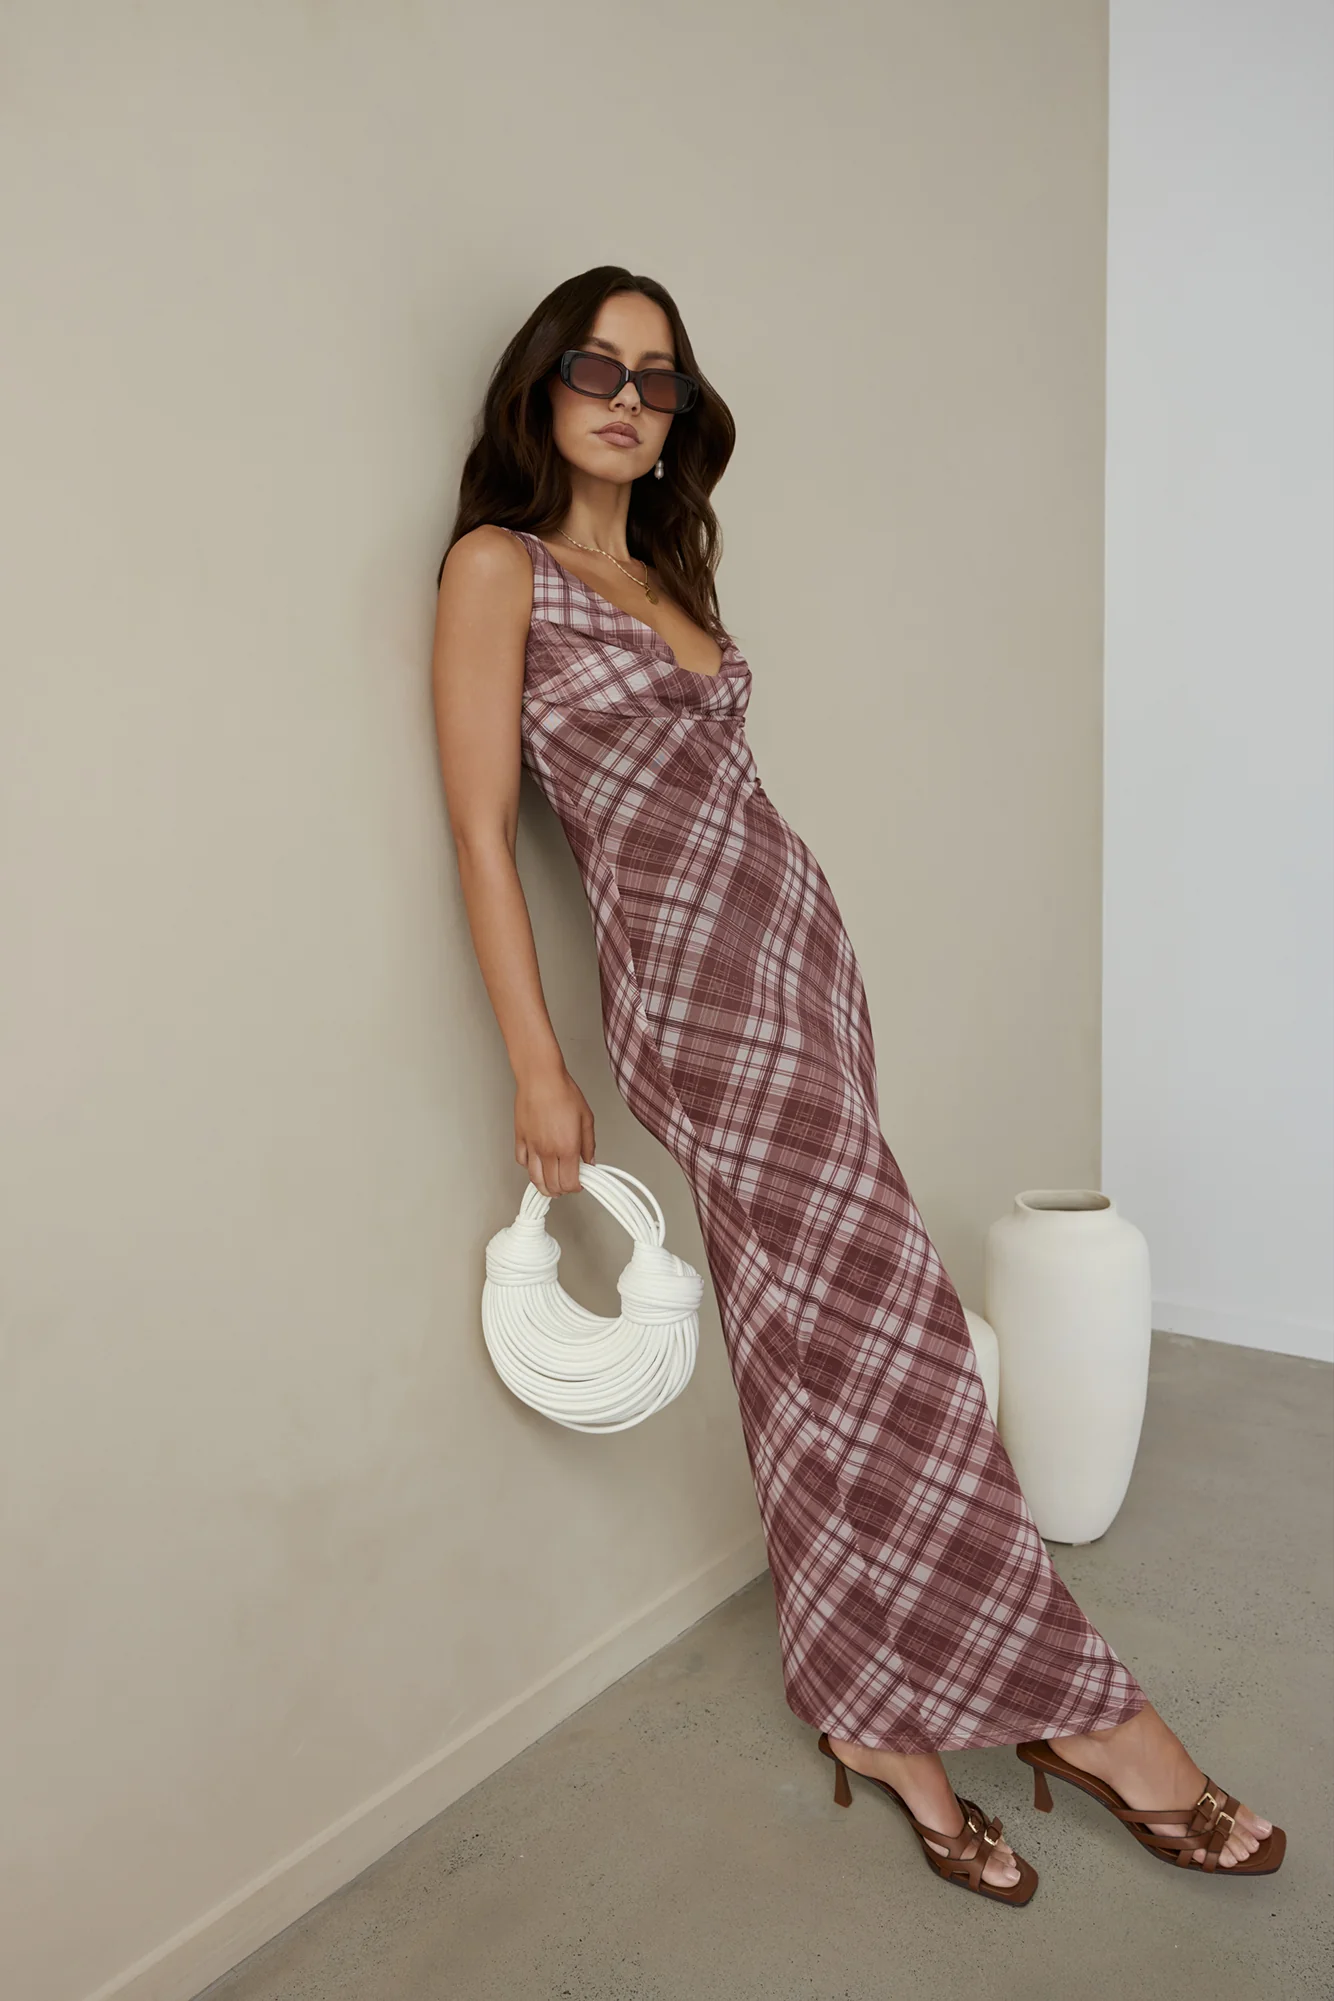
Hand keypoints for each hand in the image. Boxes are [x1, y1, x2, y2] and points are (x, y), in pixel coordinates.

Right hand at [514, 1062, 595, 1196]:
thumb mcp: (586, 1118)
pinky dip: (529, 1168)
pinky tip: (536, 1165)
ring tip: (550, 1186)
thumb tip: (589, 1161)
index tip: (580, 1183)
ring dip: (544, 1187)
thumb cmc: (563, 1092)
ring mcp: (532, 1146)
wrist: (541, 1078)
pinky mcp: (520, 1139)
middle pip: (552, 1185)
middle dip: (561, 1190)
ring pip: (535, 1179)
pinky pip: (522, 1162)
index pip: (570, 1182)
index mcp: (567, 1148)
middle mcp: (548, 1151)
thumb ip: (588, 1144)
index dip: (576, 1188)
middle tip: (567, 1186)